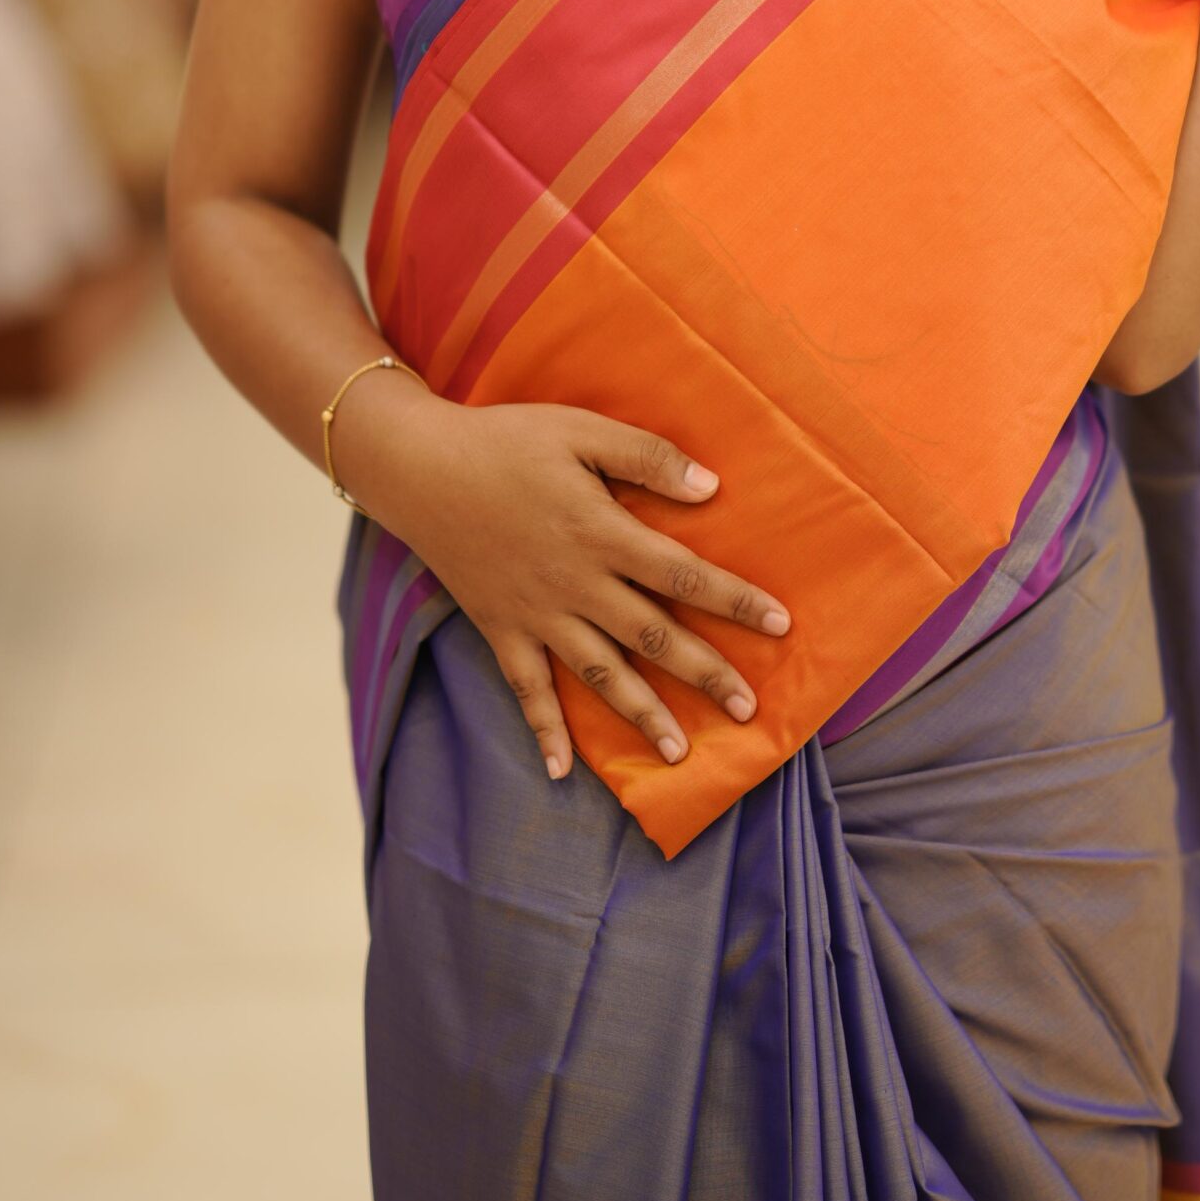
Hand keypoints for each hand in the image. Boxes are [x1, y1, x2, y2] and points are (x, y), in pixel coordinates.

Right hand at [373, 398, 791, 783]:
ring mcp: (536, 614)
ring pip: (598, 673)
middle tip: (750, 711)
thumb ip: (645, 457)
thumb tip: (711, 487)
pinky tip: (561, 771)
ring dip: (641, 714)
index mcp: (601, 532)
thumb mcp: (580, 429)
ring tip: (679, 753)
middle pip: (652, 636)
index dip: (734, 600)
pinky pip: (524, 689)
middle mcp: (575, 584)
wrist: (419, 468)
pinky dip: (543, 730)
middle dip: (704, 673)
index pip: (683, 575)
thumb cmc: (506, 441)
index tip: (780, 625)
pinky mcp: (499, 628)